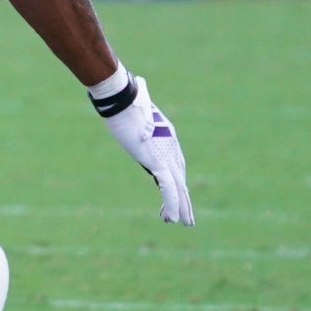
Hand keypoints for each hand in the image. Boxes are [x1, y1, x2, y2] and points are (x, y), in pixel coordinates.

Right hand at [98, 74, 193, 225]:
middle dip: (184, 198)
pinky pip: (169, 188)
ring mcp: (165, 155)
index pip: (175, 163)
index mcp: (166, 136)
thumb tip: (135, 86)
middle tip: (188, 217)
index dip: (175, 181)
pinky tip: (172, 218)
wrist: (122, 97)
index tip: (173, 194)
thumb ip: (139, 102)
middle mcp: (171, 148)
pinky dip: (172, 203)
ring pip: (178, 187)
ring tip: (184, 223)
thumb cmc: (124, 97)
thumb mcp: (133, 103)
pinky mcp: (158, 161)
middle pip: (180, 177)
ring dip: (182, 207)